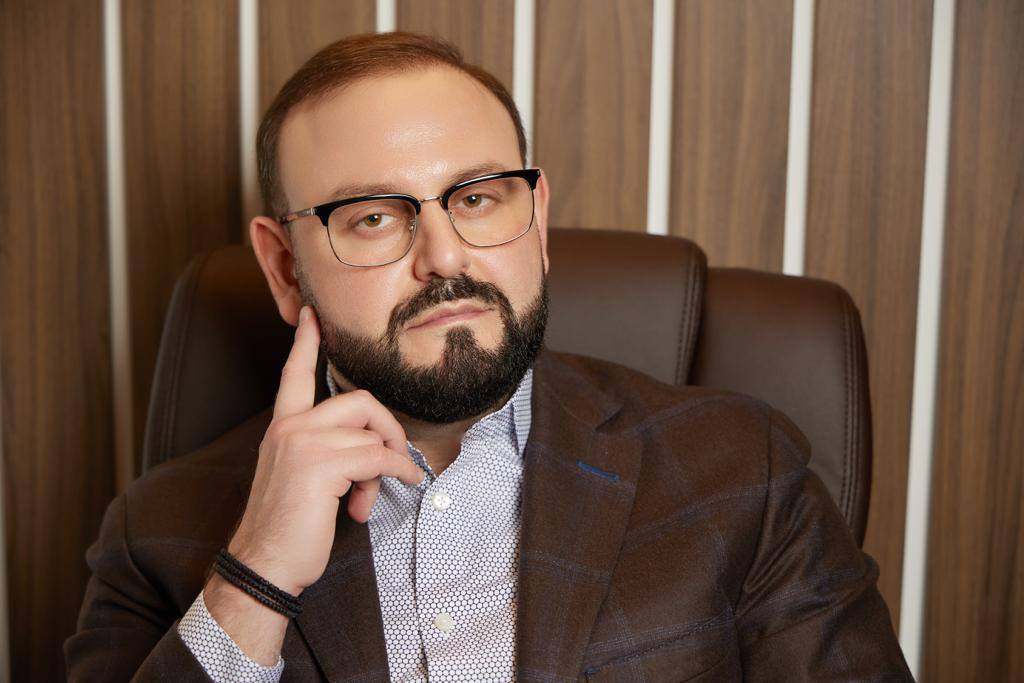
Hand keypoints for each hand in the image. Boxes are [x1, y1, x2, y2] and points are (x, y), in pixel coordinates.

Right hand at [226, 306, 423, 595]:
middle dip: (387, 429)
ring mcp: (304, 443)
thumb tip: (375, 456)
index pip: (293, 374)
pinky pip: (379, 457)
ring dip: (388, 466)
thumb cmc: (289, 528)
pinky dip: (397, 472)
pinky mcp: (321, 465)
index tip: (312, 315)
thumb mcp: (306, 479)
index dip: (305, 342)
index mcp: (283, 427)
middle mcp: (290, 427)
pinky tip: (398, 486)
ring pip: (372, 434)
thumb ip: (332, 453)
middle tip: (392, 462)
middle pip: (359, 400)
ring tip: (372, 497)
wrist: (265, 564)